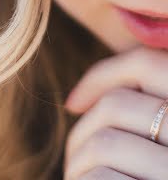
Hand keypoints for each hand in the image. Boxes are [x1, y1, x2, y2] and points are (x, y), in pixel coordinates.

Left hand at [63, 45, 167, 178]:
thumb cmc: (154, 178)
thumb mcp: (157, 129)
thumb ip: (145, 107)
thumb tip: (76, 100)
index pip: (146, 62)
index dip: (102, 75)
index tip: (72, 103)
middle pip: (117, 104)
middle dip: (84, 131)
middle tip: (75, 159)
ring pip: (105, 143)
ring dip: (80, 162)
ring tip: (78, 176)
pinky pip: (105, 179)